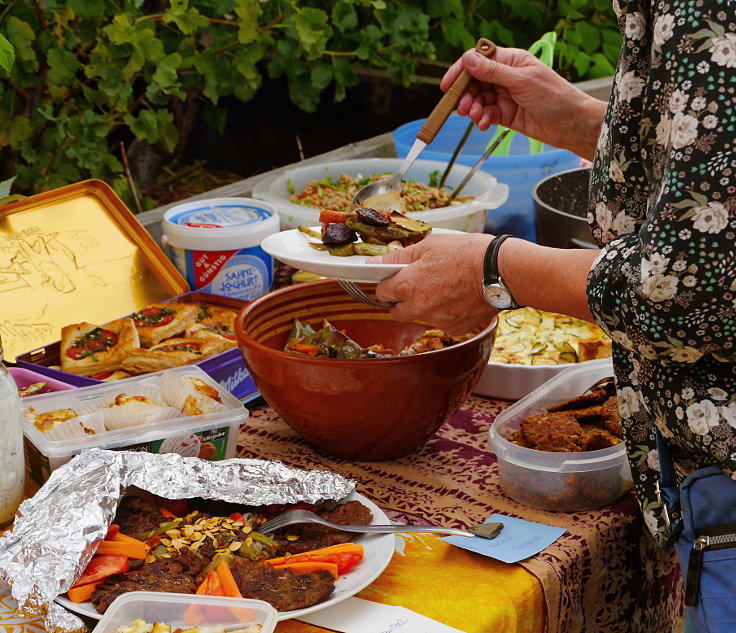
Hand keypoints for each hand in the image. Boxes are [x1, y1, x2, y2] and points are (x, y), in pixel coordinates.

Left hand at [368, 233, 496, 335]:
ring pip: (420, 317)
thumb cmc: (467, 253)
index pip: (382, 292)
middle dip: (401, 300)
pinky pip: (441, 323)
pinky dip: (445, 313)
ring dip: (424, 306)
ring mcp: (436, 321)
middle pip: (397, 311)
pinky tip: (458, 297)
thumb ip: (399, 258)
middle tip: (417, 284)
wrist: (500, 271)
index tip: (394, 279)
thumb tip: (375, 263)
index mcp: (407, 285)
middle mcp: (418, 308)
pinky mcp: (454, 329)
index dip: (387, 284)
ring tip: (444, 286)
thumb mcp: (429, 245)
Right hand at [441, 46, 605, 158]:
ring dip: (473, 109)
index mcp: (510, 61)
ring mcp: (504, 96)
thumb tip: (469, 59)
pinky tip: (484, 124)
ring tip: (475, 117)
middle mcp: (505, 77)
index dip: (461, 71)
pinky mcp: (505, 114)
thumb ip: (493, 72)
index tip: (448, 86)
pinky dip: (482, 120)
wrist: (571, 124)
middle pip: (474, 82)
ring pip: (478, 100)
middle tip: (462, 108)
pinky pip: (486, 114)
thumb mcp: (522, 81)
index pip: (478, 60)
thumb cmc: (555, 97)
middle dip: (466, 95)